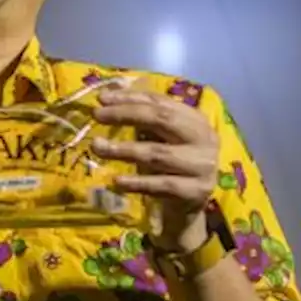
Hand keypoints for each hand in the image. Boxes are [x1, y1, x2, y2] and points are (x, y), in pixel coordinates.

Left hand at [93, 88, 218, 251]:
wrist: (189, 206)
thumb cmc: (169, 166)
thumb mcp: (158, 139)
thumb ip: (140, 117)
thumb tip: (107, 94)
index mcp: (195, 120)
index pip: (161, 102)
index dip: (130, 98)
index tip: (101, 99)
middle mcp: (204, 139)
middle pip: (163, 120)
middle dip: (127, 115)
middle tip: (97, 115)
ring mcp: (203, 166)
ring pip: (159, 153)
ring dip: (124, 150)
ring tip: (97, 147)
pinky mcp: (195, 191)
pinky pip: (162, 184)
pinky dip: (137, 182)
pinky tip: (116, 181)